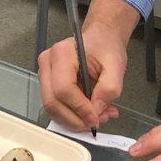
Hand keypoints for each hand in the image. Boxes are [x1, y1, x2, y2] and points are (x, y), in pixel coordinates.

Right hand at [38, 0, 136, 130]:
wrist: (100, 39)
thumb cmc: (106, 47)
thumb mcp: (116, 65)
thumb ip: (109, 88)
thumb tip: (97, 110)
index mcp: (62, 53)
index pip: (64, 89)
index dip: (79, 108)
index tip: (96, 119)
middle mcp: (47, 62)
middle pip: (52, 102)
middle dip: (75, 119)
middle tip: (97, 122)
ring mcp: (44, 73)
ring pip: (52, 108)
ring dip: (74, 120)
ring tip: (98, 117)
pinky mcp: (47, 84)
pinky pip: (55, 106)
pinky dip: (72, 116)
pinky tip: (90, 113)